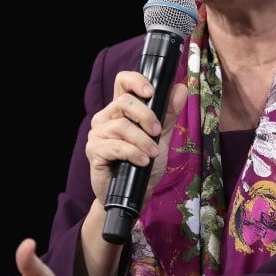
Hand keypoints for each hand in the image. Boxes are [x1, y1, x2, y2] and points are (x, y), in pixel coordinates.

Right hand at [87, 71, 186, 206]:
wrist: (134, 195)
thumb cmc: (144, 164)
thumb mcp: (161, 137)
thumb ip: (168, 114)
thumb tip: (181, 89)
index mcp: (121, 109)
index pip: (122, 82)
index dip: (136, 81)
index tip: (151, 92)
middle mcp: (106, 118)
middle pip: (124, 102)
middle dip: (146, 115)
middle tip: (157, 131)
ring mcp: (98, 134)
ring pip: (122, 125)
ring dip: (143, 140)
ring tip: (153, 153)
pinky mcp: (94, 151)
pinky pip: (115, 146)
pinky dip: (133, 153)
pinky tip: (142, 161)